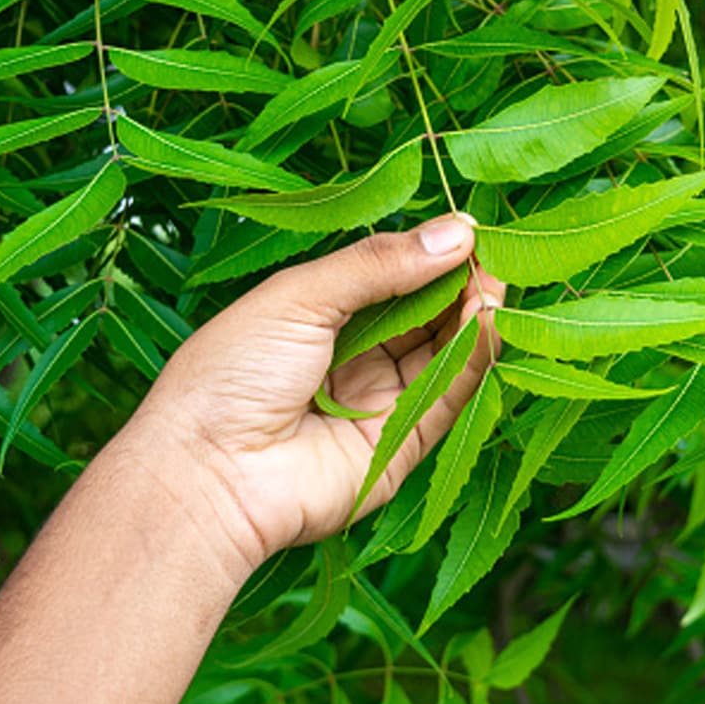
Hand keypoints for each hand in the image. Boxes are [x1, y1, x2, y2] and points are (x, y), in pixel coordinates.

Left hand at [124, 213, 504, 569]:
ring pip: (441, 355)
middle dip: (456, 284)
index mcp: (315, 318)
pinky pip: (446, 398)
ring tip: (495, 283)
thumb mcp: (299, 297)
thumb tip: (455, 232)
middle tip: (490, 255)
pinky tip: (488, 322)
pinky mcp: (400, 447)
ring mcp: (377, 403)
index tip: (467, 231)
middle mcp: (350, 358)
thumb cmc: (231, 375)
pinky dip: (472, 361)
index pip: (387, 279)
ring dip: (472, 318)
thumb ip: (377, 265)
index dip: (426, 256)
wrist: (209, 473)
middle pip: (420, 316)